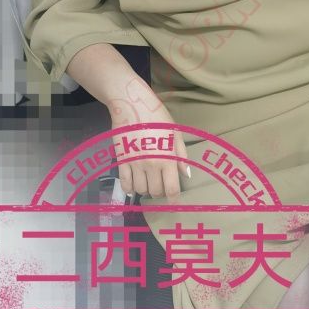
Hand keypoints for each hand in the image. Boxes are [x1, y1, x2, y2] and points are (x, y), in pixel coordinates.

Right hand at [107, 80, 190, 202]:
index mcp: (167, 158)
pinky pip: (124, 182)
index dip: (173, 200)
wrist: (132, 104)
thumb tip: (186, 175)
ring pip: (140, 189)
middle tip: (161, 186)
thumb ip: (181, 155)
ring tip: (148, 183)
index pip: (171, 189)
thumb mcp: (175, 134)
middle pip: (155, 191)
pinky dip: (129, 189)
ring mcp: (135, 163)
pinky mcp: (122, 159)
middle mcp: (151, 164)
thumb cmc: (157, 117)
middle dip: (160, 193)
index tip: (174, 204)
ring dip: (145, 190)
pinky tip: (132, 187)